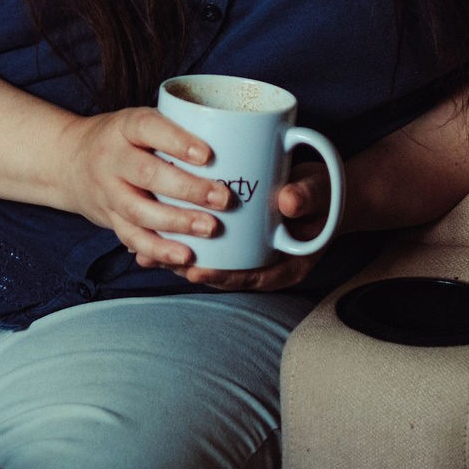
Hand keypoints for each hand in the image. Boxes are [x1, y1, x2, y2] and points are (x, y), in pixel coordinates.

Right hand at [57, 108, 233, 267]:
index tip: (207, 154)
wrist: (70, 160)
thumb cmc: (125, 139)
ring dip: (175, 223)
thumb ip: (179, 128)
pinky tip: (183, 256)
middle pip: (146, 173)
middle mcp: (111, 157)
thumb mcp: (142, 121)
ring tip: (210, 229)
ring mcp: (107, 191)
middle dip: (187, 189)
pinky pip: (132, 238)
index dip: (176, 141)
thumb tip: (244, 144)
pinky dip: (157, 249)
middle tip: (223, 198)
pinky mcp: (108, 219)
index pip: (148, 127)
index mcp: (125, 126)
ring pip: (138, 210)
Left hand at [149, 156, 334, 291]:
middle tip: (155, 258)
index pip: (253, 278)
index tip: (197, 272)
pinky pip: (209, 245)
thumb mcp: (321, 194)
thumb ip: (307, 197)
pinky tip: (152, 231)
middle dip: (188, 269)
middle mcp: (265, 265)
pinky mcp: (237, 239)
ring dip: (177, 256)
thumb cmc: (326, 193)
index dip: (224, 277)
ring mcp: (249, 254)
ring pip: (212, 261)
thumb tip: (287, 202)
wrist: (326, 190)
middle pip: (224, 273)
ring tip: (142, 250)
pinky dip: (183, 239)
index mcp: (288, 265)